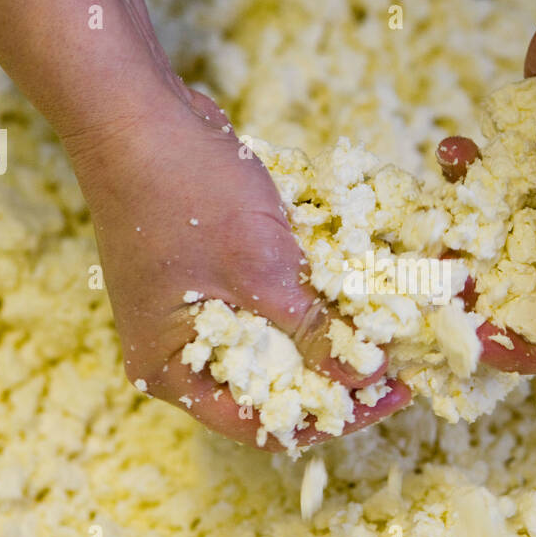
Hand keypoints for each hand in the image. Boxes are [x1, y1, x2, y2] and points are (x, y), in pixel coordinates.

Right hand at [0, 0, 406, 449]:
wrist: (137, 111)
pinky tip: (356, 288)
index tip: (387, 397)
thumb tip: (367, 379)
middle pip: (270, 386)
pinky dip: (307, 299)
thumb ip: (313, 333)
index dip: (331, 418)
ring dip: (326, 335)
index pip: (261, 425)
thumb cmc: (184, 195)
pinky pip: (266, 303)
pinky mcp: (209, 272)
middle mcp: (177, 350)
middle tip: (398, 365)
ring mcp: (191, 309)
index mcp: (171, 370)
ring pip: (273, 343)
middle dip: (333, 376)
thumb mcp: (261, 271)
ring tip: (388, 329)